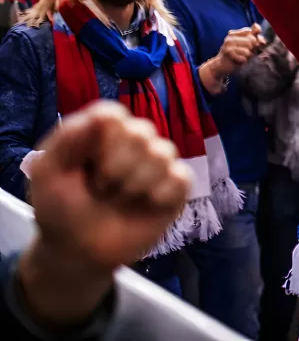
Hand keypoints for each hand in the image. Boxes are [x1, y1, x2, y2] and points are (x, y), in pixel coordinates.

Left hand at [19, 102, 190, 327]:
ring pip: (163, 153)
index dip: (102, 139)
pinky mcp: (176, 188)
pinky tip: (147, 203)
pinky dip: (162, 192)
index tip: (86, 162)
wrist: (78, 253)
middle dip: (117, 165)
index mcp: (103, 132)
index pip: (113, 115)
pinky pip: (181, 177)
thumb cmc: (61, 209)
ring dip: (136, 182)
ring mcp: (157, 164)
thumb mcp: (49, 173)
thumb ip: (68, 139)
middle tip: (100, 188)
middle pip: (142, 131)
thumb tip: (102, 113)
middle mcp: (135, 142)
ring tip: (120, 199)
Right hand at [203, 24, 266, 87]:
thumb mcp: (244, 44)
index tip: (250, 45)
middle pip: (251, 40)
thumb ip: (253, 36)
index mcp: (233, 33)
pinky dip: (243, 60)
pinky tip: (238, 61)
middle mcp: (230, 37)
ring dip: (247, 56)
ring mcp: (228, 44)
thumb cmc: (235, 55)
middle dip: (251, 49)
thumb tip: (258, 29)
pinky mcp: (228, 52)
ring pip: (248, 49)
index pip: (250, 31)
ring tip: (241, 57)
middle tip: (245, 53)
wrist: (221, 66)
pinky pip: (244, 57)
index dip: (254, 39)